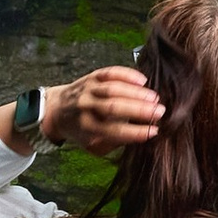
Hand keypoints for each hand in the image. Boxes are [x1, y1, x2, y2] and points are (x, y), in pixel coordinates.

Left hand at [51, 65, 165, 154]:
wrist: (56, 110)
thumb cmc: (81, 130)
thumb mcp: (94, 145)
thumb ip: (114, 142)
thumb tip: (140, 135)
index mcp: (88, 128)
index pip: (115, 131)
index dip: (136, 132)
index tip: (154, 131)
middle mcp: (86, 108)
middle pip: (115, 108)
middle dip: (140, 110)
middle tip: (160, 113)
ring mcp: (88, 90)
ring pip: (114, 89)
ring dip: (137, 94)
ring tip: (155, 99)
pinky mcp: (92, 77)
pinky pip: (110, 73)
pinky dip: (127, 75)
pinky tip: (142, 80)